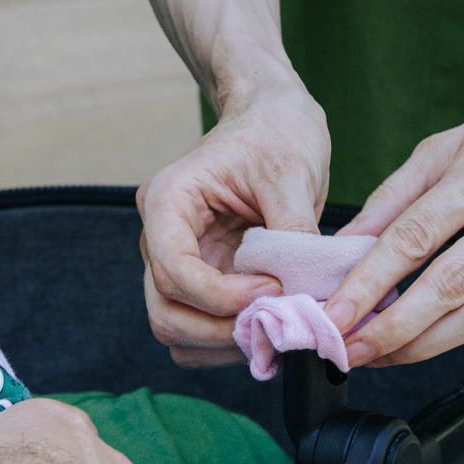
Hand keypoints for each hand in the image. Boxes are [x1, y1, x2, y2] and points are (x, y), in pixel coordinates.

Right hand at [136, 81, 332, 366]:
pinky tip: (267, 326)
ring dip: (223, 342)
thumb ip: (292, 233)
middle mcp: (160, 237)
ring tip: (275, 327)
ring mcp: (177, 262)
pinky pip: (198, 330)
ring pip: (175, 330)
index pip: (173, 271)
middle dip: (220, 329)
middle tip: (275, 321)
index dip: (222, 296)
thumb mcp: (291, 173)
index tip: (274, 289)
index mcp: (167, 202)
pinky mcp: (201, 279)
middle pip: (165, 312)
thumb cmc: (277, 132)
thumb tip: (303, 294)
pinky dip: (228, 342)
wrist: (274, 120)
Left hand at [324, 97, 463, 367]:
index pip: (417, 236)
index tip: (335, 311)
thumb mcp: (447, 147)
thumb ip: (393, 197)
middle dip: (392, 327)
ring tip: (379, 354)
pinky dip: (456, 337)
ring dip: (423, 345)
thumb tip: (344, 246)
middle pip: (450, 285)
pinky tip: (423, 341)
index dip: (370, 282)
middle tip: (349, 347)